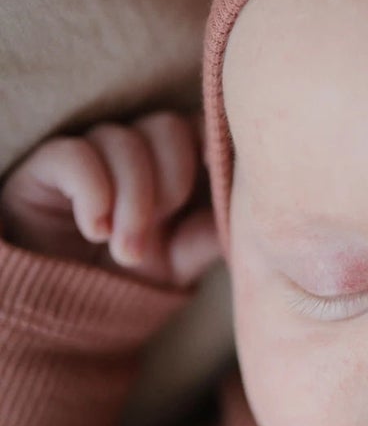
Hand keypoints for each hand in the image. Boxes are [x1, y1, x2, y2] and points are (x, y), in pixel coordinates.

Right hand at [0, 111, 220, 288]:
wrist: (71, 301)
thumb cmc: (137, 271)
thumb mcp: (187, 257)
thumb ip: (217, 229)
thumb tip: (258, 212)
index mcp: (178, 161)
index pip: (201, 123)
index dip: (213, 138)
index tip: (214, 168)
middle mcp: (137, 148)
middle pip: (167, 126)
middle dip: (171, 182)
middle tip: (159, 229)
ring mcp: (94, 152)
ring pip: (122, 140)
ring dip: (132, 200)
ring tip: (126, 251)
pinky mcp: (51, 164)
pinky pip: (75, 154)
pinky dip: (93, 192)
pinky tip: (94, 230)